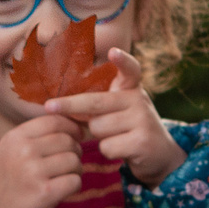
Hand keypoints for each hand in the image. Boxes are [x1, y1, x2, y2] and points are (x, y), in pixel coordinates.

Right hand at [0, 114, 83, 207]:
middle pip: (67, 141)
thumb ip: (32, 137)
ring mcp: (35, 171)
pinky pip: (75, 181)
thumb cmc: (1, 183)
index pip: (54, 121)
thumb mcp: (7, 151)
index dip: (71, 127)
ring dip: (75, 171)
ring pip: (74, 161)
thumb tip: (69, 126)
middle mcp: (24, 150)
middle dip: (75, 152)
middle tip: (68, 164)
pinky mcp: (46, 192)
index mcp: (15, 137)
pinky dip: (73, 187)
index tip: (77, 136)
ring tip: (63, 178)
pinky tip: (62, 191)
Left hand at [46, 48, 185, 184]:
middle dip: (70, 106)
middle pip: (96, 102)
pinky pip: (107, 146)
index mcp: (131, 88)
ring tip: (115, 136)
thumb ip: (97, 104)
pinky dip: (107, 151)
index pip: (130, 69)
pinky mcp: (142, 141)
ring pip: (98, 127)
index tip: (113, 52)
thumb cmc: (127, 128)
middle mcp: (139, 99)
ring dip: (98, 136)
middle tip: (49, 106)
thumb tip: (59, 106)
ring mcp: (142, 120)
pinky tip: (122, 149)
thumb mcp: (117, 110)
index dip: (122, 61)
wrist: (159, 154)